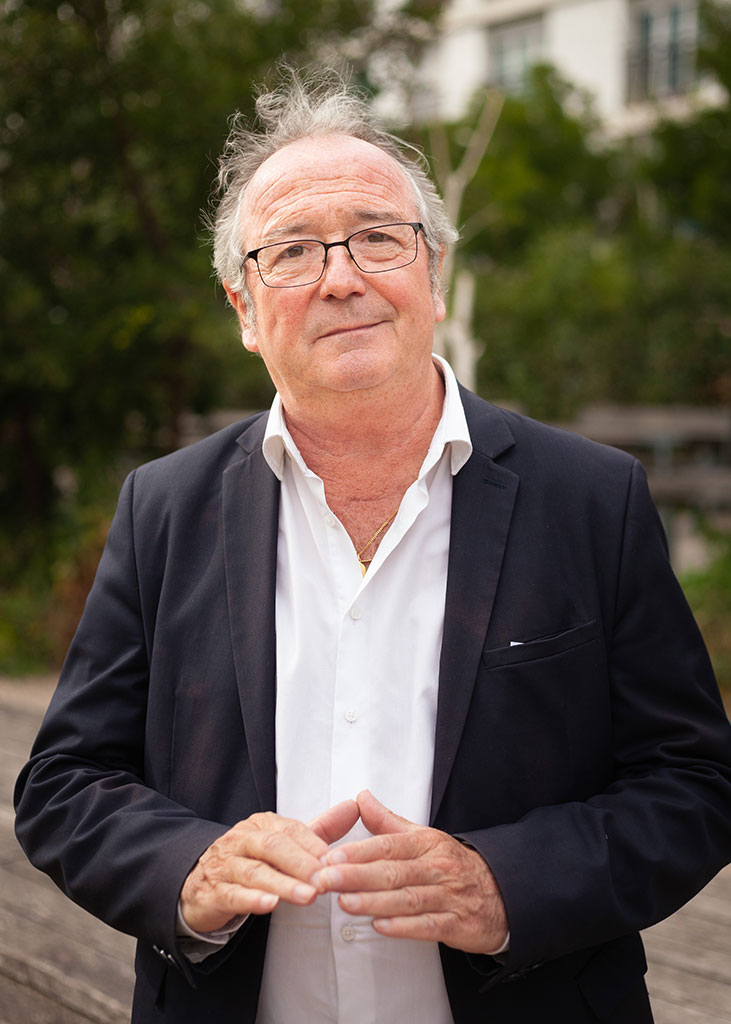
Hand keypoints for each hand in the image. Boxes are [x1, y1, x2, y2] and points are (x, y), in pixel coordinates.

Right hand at [180, 799, 358, 932]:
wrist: (199, 881)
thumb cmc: (250, 860)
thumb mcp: (283, 842)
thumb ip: (319, 829)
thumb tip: (353, 807)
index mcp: (261, 824)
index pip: (289, 829)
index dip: (312, 844)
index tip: (334, 859)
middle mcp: (242, 839)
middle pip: (273, 846)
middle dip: (301, 863)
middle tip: (324, 880)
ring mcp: (225, 864)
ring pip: (255, 872)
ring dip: (283, 884)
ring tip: (308, 897)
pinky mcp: (213, 891)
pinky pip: (233, 894)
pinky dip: (252, 899)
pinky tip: (270, 905)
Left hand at [312, 790, 507, 954]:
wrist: (501, 895)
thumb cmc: (452, 865)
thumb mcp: (424, 837)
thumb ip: (388, 821)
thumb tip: (361, 798)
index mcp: (427, 844)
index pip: (389, 845)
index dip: (358, 852)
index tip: (329, 857)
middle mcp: (438, 868)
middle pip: (393, 871)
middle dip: (356, 876)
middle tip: (325, 880)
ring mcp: (448, 896)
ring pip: (407, 898)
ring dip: (373, 901)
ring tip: (344, 903)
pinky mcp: (457, 924)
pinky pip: (428, 926)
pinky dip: (404, 926)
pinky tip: (380, 926)